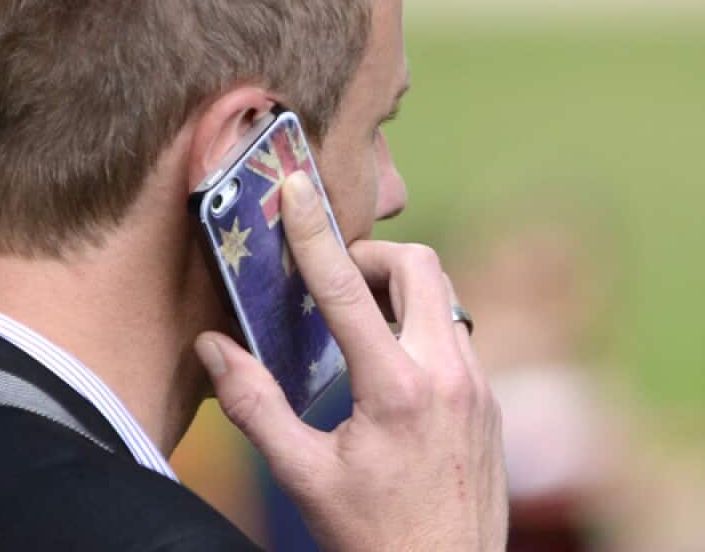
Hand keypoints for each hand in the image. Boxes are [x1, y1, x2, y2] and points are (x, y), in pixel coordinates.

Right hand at [194, 171, 507, 551]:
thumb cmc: (374, 538)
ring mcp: (478, 387)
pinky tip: (392, 370)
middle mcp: (447, 376)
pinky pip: (459, 335)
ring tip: (358, 327)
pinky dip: (422, 329)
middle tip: (335, 285)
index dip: (313, 231)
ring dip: (399, 292)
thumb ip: (254, 406)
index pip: (344, 288)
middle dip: (372, 257)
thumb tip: (212, 349)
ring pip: (445, 297)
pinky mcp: (492, 402)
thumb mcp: (303, 476)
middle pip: (418, 266)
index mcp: (394, 389)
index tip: (297, 188)